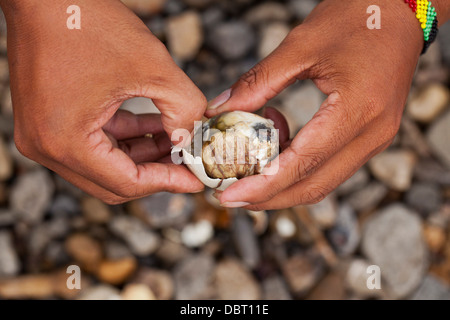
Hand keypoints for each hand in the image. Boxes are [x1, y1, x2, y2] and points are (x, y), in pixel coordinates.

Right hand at [3, 0, 205, 202]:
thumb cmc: (87, 21)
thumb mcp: (152, 67)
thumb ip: (184, 109)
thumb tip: (195, 139)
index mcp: (64, 141)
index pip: (126, 183)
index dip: (168, 182)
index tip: (196, 178)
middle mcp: (47, 146)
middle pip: (114, 182)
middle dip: (156, 173)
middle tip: (188, 162)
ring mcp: (44, 134)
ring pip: (106, 164)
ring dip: (144, 155)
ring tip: (178, 139)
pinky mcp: (50, 120)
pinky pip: (96, 142)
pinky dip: (127, 138)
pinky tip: (155, 125)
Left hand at [206, 0, 426, 209]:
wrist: (400, 10)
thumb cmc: (356, 18)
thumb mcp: (301, 46)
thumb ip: (258, 82)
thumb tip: (221, 109)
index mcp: (357, 110)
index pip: (304, 164)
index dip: (264, 186)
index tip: (229, 196)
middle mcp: (373, 134)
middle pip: (315, 185)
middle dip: (269, 197)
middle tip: (230, 195)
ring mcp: (376, 138)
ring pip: (323, 180)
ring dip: (283, 184)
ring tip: (247, 169)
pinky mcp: (371, 135)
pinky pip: (331, 165)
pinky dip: (299, 166)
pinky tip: (277, 143)